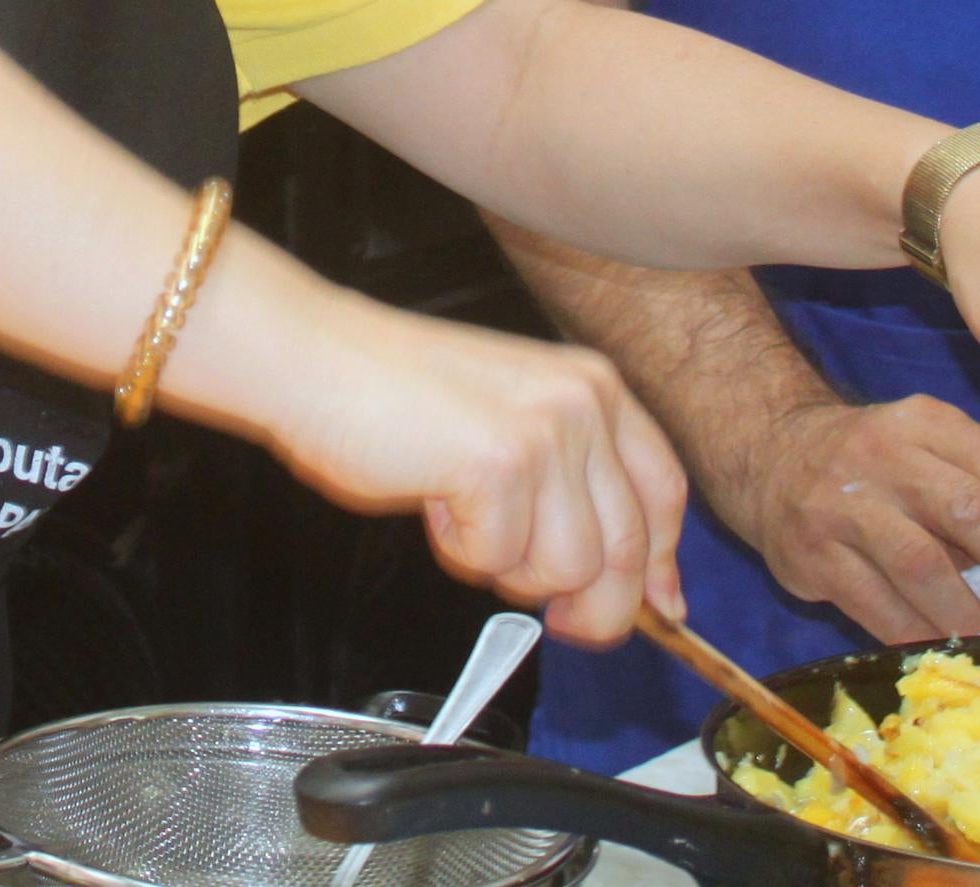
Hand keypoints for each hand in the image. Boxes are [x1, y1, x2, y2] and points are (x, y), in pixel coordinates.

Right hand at [248, 284, 688, 645]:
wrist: (316, 359)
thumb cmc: (393, 392)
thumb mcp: (509, 420)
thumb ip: (572, 481)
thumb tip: (619, 574)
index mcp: (593, 386)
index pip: (663, 492)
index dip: (660, 563)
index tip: (658, 609)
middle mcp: (583, 402)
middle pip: (628, 549)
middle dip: (594, 605)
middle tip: (559, 621)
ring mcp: (546, 432)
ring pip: (569, 568)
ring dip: (509, 568)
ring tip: (463, 515)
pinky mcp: (501, 464)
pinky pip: (501, 561)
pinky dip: (461, 552)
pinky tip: (434, 499)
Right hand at [711, 393, 979, 645]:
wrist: (771, 454)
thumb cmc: (873, 461)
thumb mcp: (926, 443)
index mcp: (924, 422)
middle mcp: (881, 456)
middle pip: (965, 511)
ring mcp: (840, 505)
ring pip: (921, 566)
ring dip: (969, 612)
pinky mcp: (811, 554)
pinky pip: (876, 606)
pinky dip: (917, 632)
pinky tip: (941, 643)